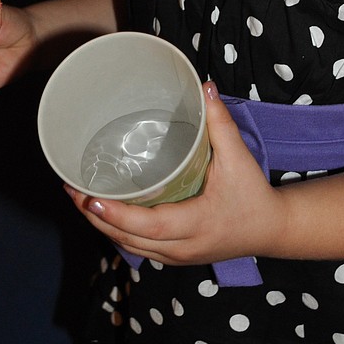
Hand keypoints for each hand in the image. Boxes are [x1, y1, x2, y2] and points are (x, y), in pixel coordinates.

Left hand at [65, 83, 287, 265]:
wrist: (273, 230)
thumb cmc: (254, 195)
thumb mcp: (239, 159)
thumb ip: (220, 124)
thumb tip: (205, 88)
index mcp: (197, 224)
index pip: (150, 226)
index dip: (118, 215)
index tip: (90, 197)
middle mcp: (183, 247)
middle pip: (129, 240)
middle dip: (96, 217)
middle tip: (70, 189)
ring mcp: (178, 256)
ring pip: (130, 247)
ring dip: (102, 225)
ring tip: (77, 197)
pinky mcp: (176, 255)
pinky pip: (138, 247)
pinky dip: (117, 231)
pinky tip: (103, 211)